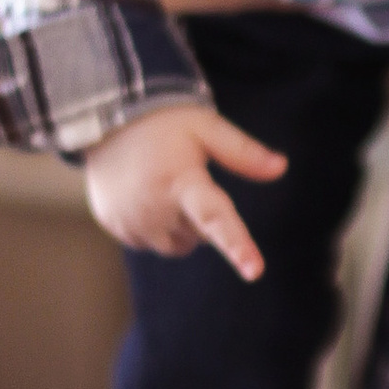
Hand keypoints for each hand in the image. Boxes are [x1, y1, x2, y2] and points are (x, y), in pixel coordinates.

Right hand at [80, 104, 286, 277]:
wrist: (107, 116)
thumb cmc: (166, 122)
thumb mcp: (207, 127)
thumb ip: (244, 152)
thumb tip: (282, 167)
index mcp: (181, 180)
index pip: (215, 219)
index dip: (237, 246)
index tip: (255, 271)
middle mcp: (153, 206)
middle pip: (199, 237)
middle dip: (201, 217)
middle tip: (186, 179)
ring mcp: (129, 219)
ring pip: (175, 246)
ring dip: (180, 227)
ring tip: (164, 186)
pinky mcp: (113, 225)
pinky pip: (147, 243)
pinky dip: (153, 227)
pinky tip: (144, 195)